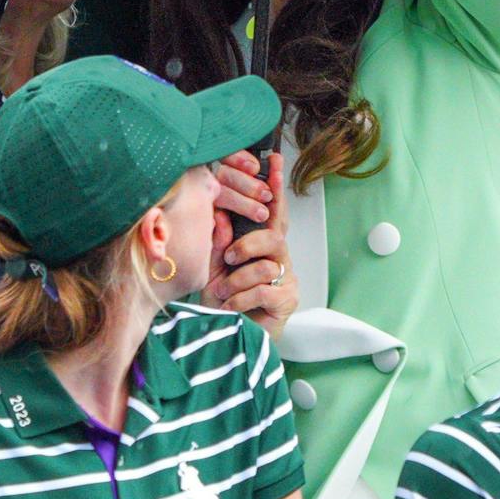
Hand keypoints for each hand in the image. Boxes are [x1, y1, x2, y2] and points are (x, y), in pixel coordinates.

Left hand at [207, 148, 296, 340]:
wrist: (226, 339)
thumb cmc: (221, 302)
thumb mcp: (211, 266)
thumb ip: (216, 241)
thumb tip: (220, 214)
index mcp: (260, 245)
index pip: (271, 210)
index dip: (274, 185)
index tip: (273, 159)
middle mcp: (278, 257)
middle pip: (274, 234)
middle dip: (247, 245)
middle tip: (228, 258)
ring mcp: (286, 278)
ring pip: (266, 264)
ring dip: (237, 280)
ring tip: (223, 292)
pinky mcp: (287, 299)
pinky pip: (264, 289)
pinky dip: (241, 297)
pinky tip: (231, 306)